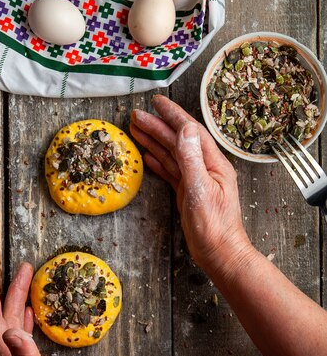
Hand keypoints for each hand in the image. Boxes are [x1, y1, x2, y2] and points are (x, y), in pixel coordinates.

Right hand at [130, 95, 253, 276]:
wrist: (219, 252)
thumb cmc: (214, 226)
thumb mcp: (201, 189)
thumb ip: (191, 159)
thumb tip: (185, 129)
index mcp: (213, 163)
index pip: (191, 131)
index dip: (173, 115)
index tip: (157, 103)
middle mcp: (205, 167)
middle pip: (178, 140)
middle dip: (158, 126)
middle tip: (136, 116)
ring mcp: (196, 180)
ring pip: (172, 154)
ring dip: (154, 141)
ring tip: (136, 130)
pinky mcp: (188, 192)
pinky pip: (171, 171)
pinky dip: (158, 162)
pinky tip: (147, 155)